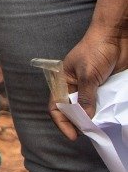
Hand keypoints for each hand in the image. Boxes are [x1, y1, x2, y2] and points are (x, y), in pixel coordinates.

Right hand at [52, 23, 127, 138]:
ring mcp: (90, 87)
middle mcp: (75, 86)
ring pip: (88, 109)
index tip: (73, 135)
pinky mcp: (104, 86)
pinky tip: (108, 118)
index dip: (62, 122)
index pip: (56, 106)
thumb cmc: (96, 50)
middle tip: (89, 133)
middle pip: (72, 110)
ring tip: (99, 128)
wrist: (116, 35)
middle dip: (78, 123)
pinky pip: (101, 103)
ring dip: (93, 119)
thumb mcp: (88, 75)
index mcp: (63, 81)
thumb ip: (86, 98)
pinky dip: (104, 112)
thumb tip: (86, 120)